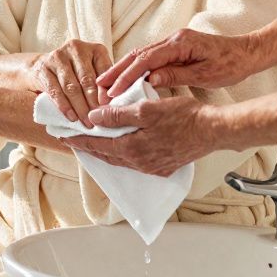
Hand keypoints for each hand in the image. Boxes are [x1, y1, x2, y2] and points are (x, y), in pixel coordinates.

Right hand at [29, 39, 112, 127]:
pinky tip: (72, 117)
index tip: (109, 107)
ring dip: (80, 107)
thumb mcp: (93, 73)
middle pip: (87, 79)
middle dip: (93, 102)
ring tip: (86, 122)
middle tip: (98, 118)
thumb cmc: (75, 73)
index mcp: (94, 49)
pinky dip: (65, 106)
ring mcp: (57, 57)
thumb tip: (114, 104)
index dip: (106, 90)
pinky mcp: (43, 68)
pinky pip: (55, 91)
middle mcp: (76, 48)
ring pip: (71, 86)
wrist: (42, 66)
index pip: (104, 70)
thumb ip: (105, 83)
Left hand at [62, 96, 213, 175]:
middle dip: (87, 146)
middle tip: (71, 139)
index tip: (63, 136)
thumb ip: (118, 115)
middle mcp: (140, 163)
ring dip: (104, 150)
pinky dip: (122, 154)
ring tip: (92, 142)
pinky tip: (121, 147)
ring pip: (120, 159)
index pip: (96, 145)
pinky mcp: (163, 166)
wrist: (213, 130)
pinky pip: (134, 162)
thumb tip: (94, 117)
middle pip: (105, 155)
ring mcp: (152, 167)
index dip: (78, 140)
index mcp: (132, 149)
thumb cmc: (185, 117)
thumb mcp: (147, 109)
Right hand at [97, 29, 265, 98]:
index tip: (113, 90)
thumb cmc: (231, 64)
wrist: (247, 53)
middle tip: (100, 86)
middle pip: (137, 54)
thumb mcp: (205, 75)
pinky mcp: (174, 48)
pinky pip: (149, 57)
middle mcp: (173, 39)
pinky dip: (134, 67)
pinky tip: (124, 78)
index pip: (146, 60)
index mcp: (180, 43)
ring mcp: (173, 42)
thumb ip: (176, 75)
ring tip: (106, 84)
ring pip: (140, 54)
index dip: (127, 75)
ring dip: (122, 69)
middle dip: (117, 70)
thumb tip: (149, 79)